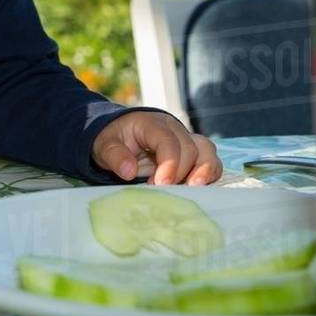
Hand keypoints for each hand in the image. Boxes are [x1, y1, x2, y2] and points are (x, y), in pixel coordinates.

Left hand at [91, 111, 221, 185]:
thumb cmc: (115, 139)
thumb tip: (128, 171)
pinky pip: (210, 162)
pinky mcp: (194, 153)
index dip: (169, 163)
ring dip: (204, 173)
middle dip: (180, 173)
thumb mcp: (105, 145)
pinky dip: (207, 176)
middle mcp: (175, 129)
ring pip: (207, 152)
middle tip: (164, 192)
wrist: (121, 135)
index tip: (161, 184)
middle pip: (190, 149)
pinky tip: (196, 192)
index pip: (168, 141)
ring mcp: (187, 140)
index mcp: (153, 123)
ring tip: (193, 192)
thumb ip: (115, 155)